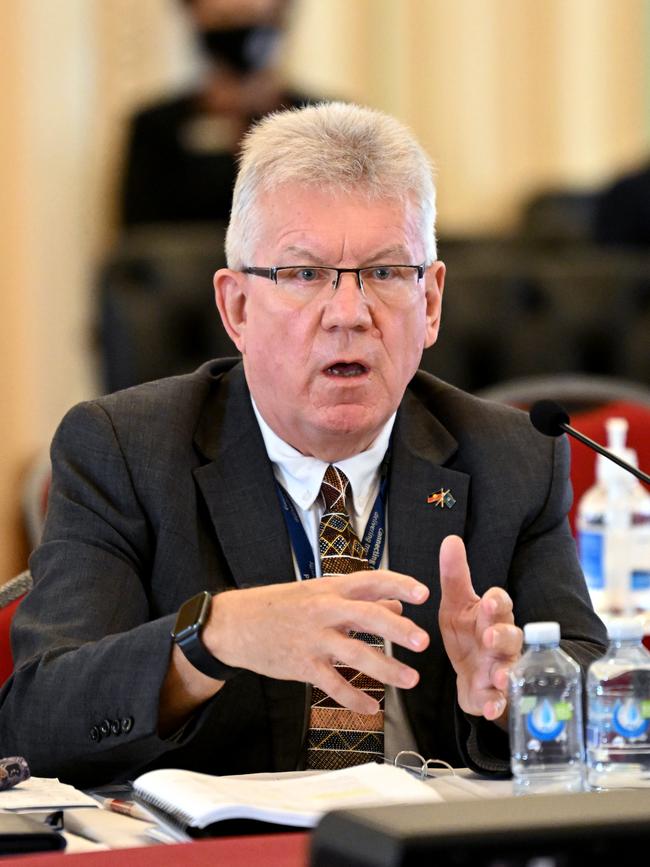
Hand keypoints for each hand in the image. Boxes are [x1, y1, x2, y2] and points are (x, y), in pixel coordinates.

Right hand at [203, 571, 429, 714]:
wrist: (236, 624)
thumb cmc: (279, 605)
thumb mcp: (318, 591)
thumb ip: (358, 598)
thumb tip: (396, 601)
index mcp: (330, 588)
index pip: (371, 580)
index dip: (399, 584)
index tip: (424, 593)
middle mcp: (324, 610)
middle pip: (367, 616)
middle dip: (398, 630)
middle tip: (423, 641)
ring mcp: (313, 639)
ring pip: (355, 654)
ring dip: (386, 669)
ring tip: (410, 680)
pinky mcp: (302, 665)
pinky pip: (334, 684)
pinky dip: (355, 698)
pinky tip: (371, 707)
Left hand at [438, 535, 522, 721]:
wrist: (471, 674)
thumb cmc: (468, 632)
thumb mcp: (456, 604)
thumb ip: (454, 575)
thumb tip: (451, 539)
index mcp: (491, 615)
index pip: (500, 603)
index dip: (495, 602)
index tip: (488, 600)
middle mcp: (502, 641)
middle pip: (510, 636)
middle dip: (502, 636)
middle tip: (491, 637)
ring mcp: (502, 669)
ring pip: (510, 668)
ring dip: (506, 673)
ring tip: (500, 677)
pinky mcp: (494, 695)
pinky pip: (499, 701)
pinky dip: (496, 705)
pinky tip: (490, 708)